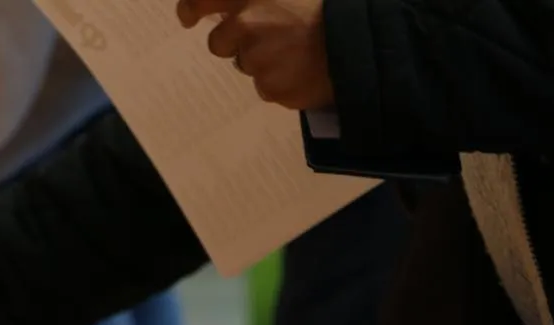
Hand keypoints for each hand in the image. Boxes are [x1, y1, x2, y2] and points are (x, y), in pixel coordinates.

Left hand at [176, 0, 333, 110]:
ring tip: (298, 51)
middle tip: (269, 37)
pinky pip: (267, 87)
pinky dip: (282, 81)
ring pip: (247, 65)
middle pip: (220, 43)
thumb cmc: (330, 8)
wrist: (365, 41)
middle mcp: (247, 24)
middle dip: (236, 43)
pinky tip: (305, 69)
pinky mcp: (271, 87)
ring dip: (265, 61)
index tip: (188, 17)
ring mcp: (258, 58)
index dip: (190, 8)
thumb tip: (236, 10)